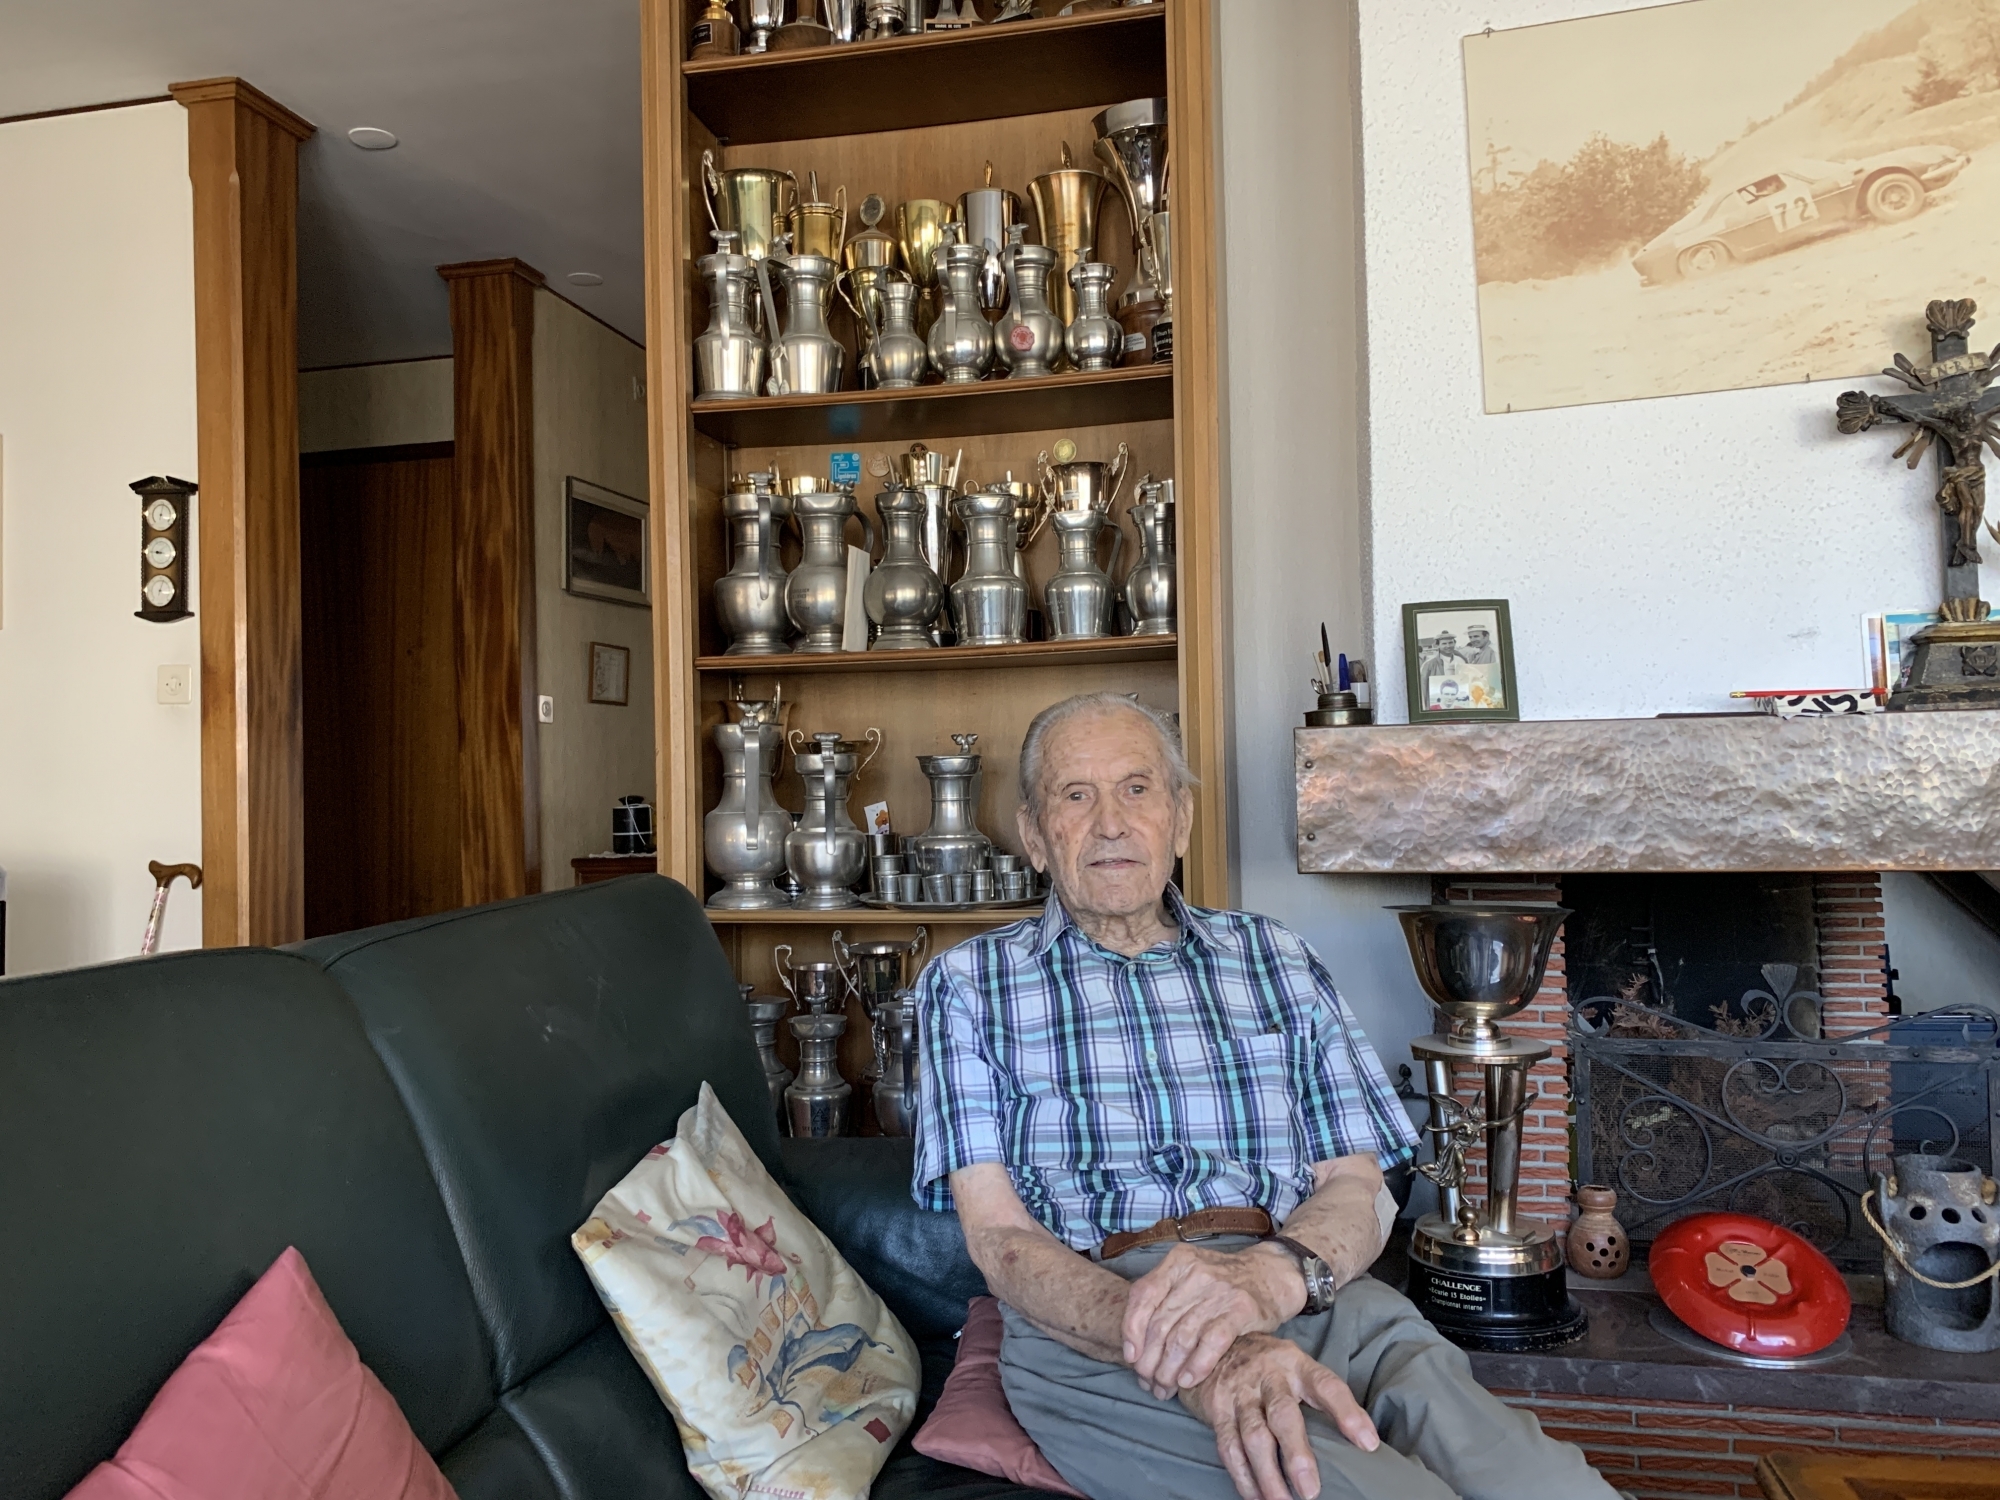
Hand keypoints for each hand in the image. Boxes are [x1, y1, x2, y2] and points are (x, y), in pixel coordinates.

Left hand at [1122, 1242, 1305, 1397]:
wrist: (1271, 1275)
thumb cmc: (1222, 1283)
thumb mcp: (1190, 1275)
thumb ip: (1164, 1299)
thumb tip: (1134, 1346)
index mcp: (1177, 1262)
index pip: (1142, 1295)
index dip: (1131, 1330)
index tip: (1130, 1357)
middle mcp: (1195, 1273)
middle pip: (1161, 1323)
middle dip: (1149, 1360)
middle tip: (1147, 1382)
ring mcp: (1219, 1290)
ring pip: (1183, 1337)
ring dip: (1169, 1370)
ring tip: (1165, 1388)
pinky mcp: (1241, 1308)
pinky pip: (1211, 1342)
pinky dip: (1197, 1365)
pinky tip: (1189, 1380)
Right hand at [1179, 1334, 1378, 1499]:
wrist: (1213, 1344)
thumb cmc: (1269, 1366)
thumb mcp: (1296, 1365)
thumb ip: (1321, 1395)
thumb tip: (1362, 1439)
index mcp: (1296, 1364)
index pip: (1327, 1386)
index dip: (1347, 1412)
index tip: (1368, 1443)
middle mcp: (1268, 1377)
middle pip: (1283, 1415)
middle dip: (1296, 1454)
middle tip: (1310, 1490)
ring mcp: (1239, 1393)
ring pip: (1253, 1437)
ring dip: (1268, 1475)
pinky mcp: (1217, 1410)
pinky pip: (1229, 1448)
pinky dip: (1243, 1477)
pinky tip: (1256, 1497)